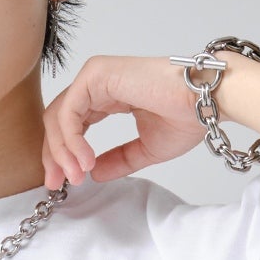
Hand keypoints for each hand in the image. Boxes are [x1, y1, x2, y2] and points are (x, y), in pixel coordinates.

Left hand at [41, 54, 205, 190]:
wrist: (206, 102)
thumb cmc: (186, 117)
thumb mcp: (144, 149)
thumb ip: (117, 160)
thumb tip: (93, 173)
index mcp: (106, 97)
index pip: (71, 126)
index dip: (62, 156)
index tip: (63, 183)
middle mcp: (97, 84)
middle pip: (57, 121)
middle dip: (53, 156)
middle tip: (57, 183)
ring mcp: (95, 76)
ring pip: (58, 117)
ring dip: (62, 151)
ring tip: (76, 176)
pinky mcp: (96, 75)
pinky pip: (69, 112)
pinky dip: (71, 140)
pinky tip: (84, 160)